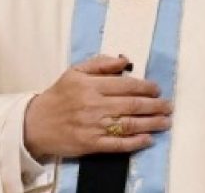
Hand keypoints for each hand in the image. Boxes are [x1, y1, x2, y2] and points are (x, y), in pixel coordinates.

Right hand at [23, 55, 171, 158]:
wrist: (35, 124)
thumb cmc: (58, 96)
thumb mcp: (75, 72)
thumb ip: (100, 64)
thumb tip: (125, 60)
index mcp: (91, 85)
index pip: (126, 85)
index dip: (146, 87)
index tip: (158, 89)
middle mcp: (94, 105)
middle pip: (132, 105)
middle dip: (155, 106)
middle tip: (169, 106)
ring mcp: (94, 126)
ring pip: (129, 125)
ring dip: (151, 124)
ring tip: (166, 122)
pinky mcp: (91, 144)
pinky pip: (118, 144)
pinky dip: (135, 142)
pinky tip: (148, 139)